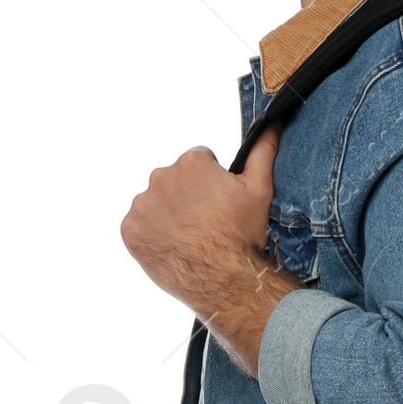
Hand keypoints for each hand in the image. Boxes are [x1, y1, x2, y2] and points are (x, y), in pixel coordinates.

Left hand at [120, 130, 285, 375]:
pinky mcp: (129, 230)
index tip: (219, 204)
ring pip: (155, 203)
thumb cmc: (242, 236)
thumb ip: (262, 151)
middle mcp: (160, 177)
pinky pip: (138, 226)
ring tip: (189, 238)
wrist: (223, 281)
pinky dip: (151, 234)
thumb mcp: (259, 189)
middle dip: (187, 197)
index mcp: (190, 163)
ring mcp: (142, 205)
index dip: (212, 183)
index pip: (198, 163)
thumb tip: (272, 122)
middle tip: (205, 224)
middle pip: (174, 181)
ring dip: (167, 215)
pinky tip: (172, 247)